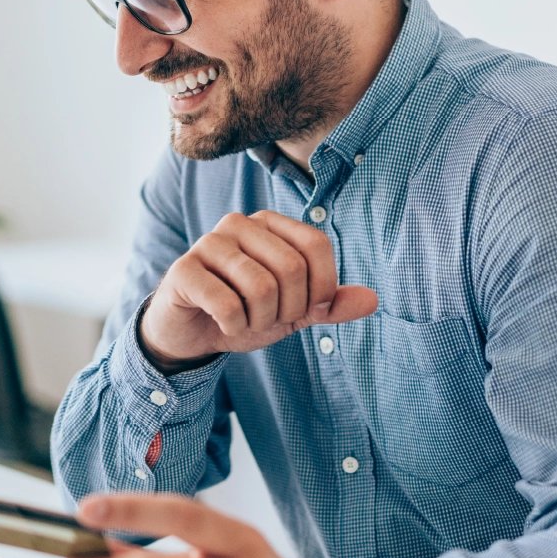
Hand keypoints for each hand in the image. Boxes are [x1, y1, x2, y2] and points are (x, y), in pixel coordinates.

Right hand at [139, 209, 377, 368]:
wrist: (189, 334)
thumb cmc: (243, 313)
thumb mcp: (293, 312)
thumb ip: (329, 304)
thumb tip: (372, 300)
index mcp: (270, 224)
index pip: (316, 245)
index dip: (321, 288)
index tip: (306, 310)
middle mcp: (240, 223)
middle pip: (292, 268)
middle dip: (288, 310)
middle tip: (268, 319)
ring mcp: (209, 243)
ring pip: (261, 287)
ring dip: (259, 321)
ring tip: (244, 321)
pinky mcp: (184, 269)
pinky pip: (228, 304)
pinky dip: (233, 327)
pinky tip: (221, 323)